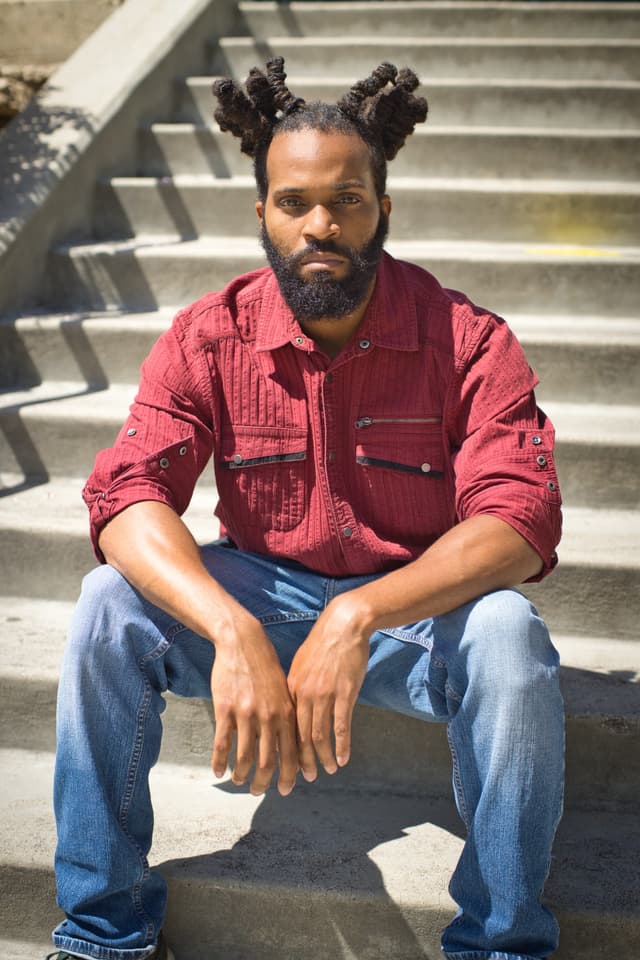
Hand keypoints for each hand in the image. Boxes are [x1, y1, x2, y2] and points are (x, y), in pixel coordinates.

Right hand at [210, 619, 297, 795]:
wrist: (243, 642)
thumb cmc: (265, 665)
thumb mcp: (284, 689)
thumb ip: (287, 715)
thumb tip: (291, 743)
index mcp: (286, 712)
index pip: (292, 753)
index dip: (290, 775)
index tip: (286, 789)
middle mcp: (269, 717)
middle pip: (269, 762)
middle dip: (264, 783)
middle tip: (259, 793)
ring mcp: (246, 714)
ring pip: (245, 757)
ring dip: (242, 776)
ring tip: (238, 782)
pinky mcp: (225, 709)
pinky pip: (222, 744)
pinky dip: (220, 762)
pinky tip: (218, 772)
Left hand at [287, 594, 370, 781]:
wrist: (343, 625)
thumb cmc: (323, 643)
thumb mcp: (301, 664)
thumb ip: (296, 687)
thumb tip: (292, 706)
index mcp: (291, 688)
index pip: (285, 726)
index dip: (285, 748)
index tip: (286, 764)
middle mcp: (304, 694)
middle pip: (300, 736)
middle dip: (301, 761)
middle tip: (304, 778)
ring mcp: (324, 694)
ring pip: (319, 735)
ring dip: (323, 757)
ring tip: (327, 771)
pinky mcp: (344, 693)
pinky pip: (341, 726)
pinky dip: (341, 746)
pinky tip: (343, 758)